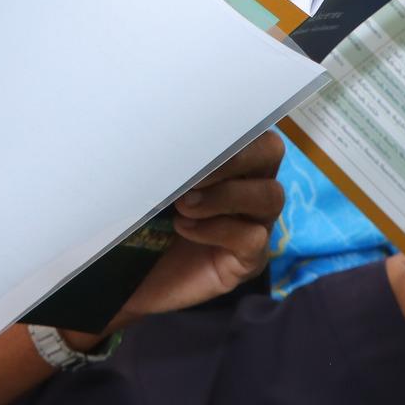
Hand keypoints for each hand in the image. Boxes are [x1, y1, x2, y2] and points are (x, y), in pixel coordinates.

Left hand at [89, 134, 286, 343]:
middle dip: (236, 156)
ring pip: (270, 195)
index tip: (187, 134)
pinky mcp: (250, 259)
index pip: (248, 126)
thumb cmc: (143, 223)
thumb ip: (163, 161)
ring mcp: (256, 223)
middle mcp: (251, 186)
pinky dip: (217, 229)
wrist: (133, 279)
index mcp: (229, 160)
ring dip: (224, 195)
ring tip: (184, 204)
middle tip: (194, 171)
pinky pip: (253, 237)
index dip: (227, 126)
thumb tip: (153, 135)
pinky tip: (184, 229)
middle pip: (271, 151)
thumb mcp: (150, 186)